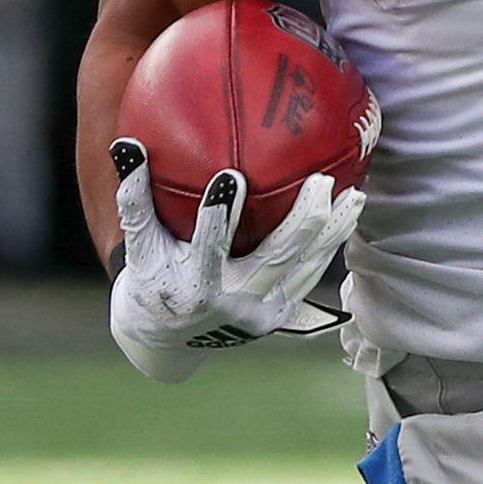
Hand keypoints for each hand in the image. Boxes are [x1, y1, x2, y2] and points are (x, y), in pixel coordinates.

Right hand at [106, 146, 360, 386]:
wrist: (168, 339)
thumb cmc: (150, 279)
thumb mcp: (139, 246)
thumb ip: (134, 199)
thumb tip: (126, 144)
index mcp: (192, 286)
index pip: (207, 246)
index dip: (218, 214)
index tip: (231, 175)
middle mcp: (229, 302)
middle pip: (274, 257)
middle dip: (303, 220)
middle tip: (322, 181)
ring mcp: (259, 313)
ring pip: (304, 267)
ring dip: (332, 232)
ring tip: (355, 196)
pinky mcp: (278, 317)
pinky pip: (309, 277)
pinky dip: (329, 248)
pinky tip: (348, 218)